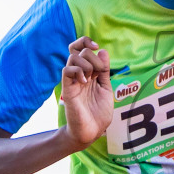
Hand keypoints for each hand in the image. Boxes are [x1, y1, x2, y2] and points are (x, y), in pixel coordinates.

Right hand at [59, 36, 113, 150]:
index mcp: (88, 72)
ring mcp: (72, 81)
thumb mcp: (106, 88)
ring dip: (86, 63)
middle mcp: (79, 74)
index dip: (87, 42)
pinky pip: (67, 70)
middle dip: (92, 56)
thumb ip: (104, 71)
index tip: (97, 47)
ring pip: (72, 56)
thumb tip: (103, 51)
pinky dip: (77, 70)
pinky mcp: (68, 88)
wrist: (91, 131)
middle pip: (78, 49)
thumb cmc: (98, 113)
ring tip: (91, 78)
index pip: (81, 48)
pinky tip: (84, 81)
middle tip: (98, 72)